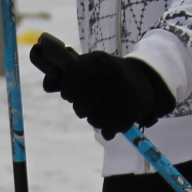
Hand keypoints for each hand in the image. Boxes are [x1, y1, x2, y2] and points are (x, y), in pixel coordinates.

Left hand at [27, 32, 175, 139]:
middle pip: (80, 108)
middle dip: (82, 108)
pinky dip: (108, 130)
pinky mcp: (132, 108)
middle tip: (91, 102)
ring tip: (103, 110)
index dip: (68, 93)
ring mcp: (122, 91)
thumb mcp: (85, 68)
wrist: (142, 79)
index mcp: (94, 61)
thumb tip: (48, 83)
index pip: (68, 87)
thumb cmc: (105, 75)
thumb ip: (62, 77)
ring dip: (96, 119)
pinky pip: (109, 129)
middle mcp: (108, 74)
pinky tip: (112, 121)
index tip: (73, 92)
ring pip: (94, 121)